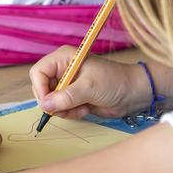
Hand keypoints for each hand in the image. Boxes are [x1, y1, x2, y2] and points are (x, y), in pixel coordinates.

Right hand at [29, 48, 147, 119]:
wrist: (134, 93)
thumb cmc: (114, 81)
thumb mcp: (89, 87)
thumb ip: (66, 96)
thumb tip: (45, 105)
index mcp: (63, 58)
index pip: (38, 73)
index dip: (40, 89)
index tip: (50, 103)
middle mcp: (62, 70)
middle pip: (42, 89)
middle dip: (53, 102)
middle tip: (68, 107)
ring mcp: (68, 85)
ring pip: (51, 102)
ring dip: (64, 110)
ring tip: (81, 107)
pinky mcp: (73, 98)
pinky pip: (61, 109)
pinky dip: (70, 113)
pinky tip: (85, 109)